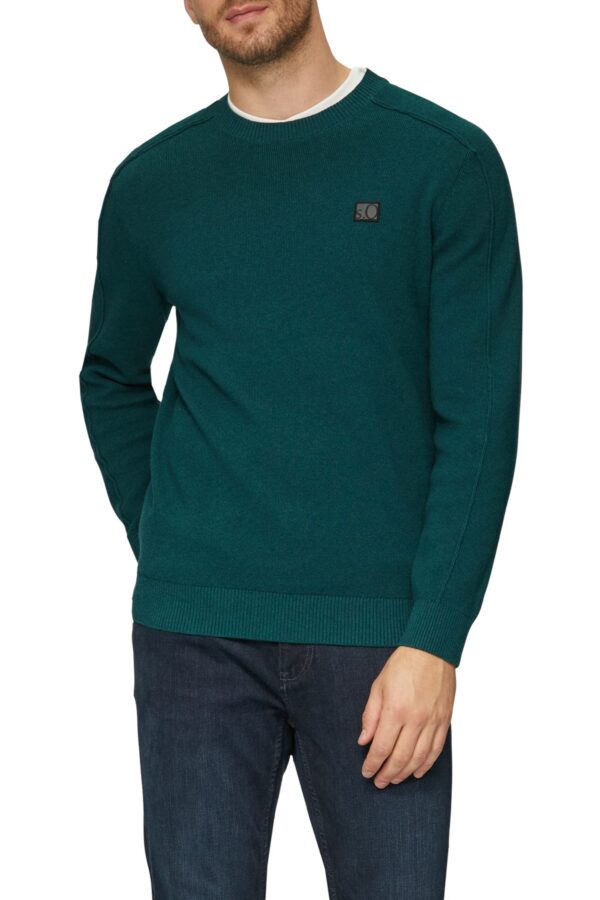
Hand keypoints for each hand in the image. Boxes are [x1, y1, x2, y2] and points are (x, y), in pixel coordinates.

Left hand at [357, 646, 455, 787]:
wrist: (432, 649)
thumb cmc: (402, 665)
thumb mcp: (378, 686)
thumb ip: (370, 716)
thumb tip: (364, 741)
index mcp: (395, 710)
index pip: (382, 747)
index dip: (373, 764)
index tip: (366, 772)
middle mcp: (416, 720)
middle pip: (400, 758)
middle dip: (387, 774)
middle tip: (379, 782)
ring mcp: (432, 722)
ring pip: (419, 758)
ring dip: (405, 773)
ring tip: (394, 780)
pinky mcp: (445, 720)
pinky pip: (436, 750)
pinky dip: (426, 764)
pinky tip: (417, 771)